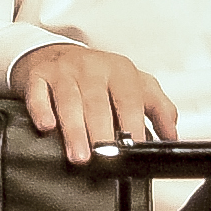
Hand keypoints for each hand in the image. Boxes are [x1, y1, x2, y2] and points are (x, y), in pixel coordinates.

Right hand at [8, 37, 177, 164]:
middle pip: (97, 102)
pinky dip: (41, 110)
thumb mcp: (134, 84)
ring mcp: (64, 71)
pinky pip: (38, 93)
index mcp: (119, 71)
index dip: (132, 122)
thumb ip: (158, 108)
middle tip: (105, 157)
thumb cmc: (98, 75)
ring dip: (74, 130)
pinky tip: (47, 126)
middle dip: (100, 131)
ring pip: (69, 100)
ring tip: (79, 155)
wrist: (57, 52)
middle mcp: (92, 68)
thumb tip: (171, 135)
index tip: (134, 144)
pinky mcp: (39, 75)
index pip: (129, 98)